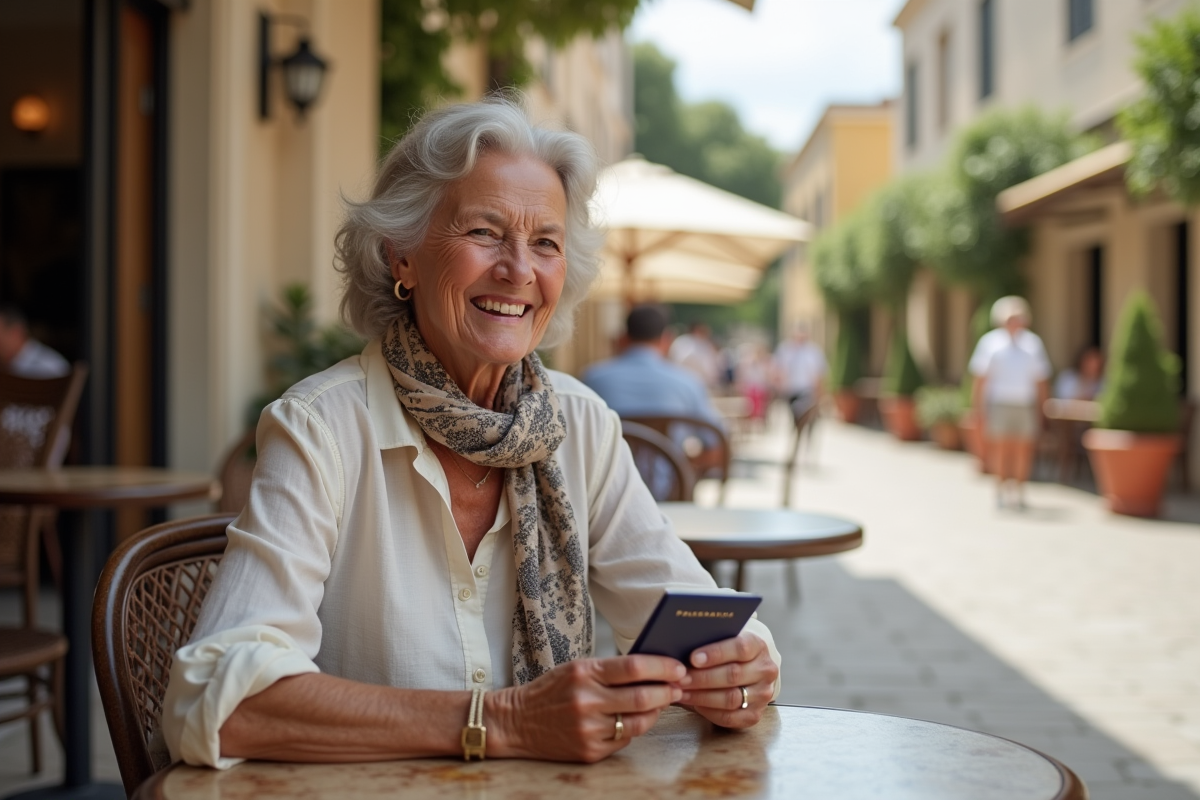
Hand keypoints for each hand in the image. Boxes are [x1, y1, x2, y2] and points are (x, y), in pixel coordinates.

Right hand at [486, 655, 684, 761]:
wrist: (517, 722)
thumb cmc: (551, 690)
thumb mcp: (576, 669)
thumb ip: (610, 670)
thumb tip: (652, 669)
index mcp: (584, 673)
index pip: (634, 666)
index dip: (662, 667)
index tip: (678, 667)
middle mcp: (587, 701)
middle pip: (642, 696)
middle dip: (667, 691)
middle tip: (679, 686)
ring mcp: (589, 729)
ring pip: (638, 722)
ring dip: (657, 711)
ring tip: (662, 702)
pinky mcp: (590, 751)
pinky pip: (625, 740)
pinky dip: (635, 728)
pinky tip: (636, 719)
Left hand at [679, 632, 776, 728]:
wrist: (748, 668)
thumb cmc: (728, 653)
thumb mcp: (724, 640)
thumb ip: (709, 642)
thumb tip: (680, 650)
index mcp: (759, 647)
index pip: (740, 648)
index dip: (716, 653)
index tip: (693, 658)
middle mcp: (765, 670)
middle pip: (733, 675)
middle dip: (702, 678)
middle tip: (680, 678)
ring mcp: (762, 694)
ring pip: (731, 698)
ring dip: (702, 696)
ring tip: (681, 692)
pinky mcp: (755, 714)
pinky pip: (730, 717)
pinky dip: (708, 711)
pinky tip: (694, 704)